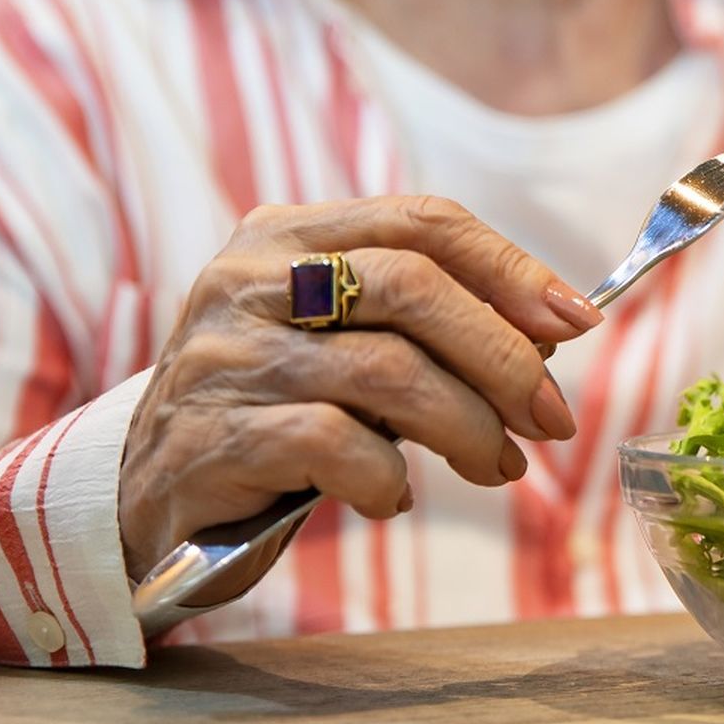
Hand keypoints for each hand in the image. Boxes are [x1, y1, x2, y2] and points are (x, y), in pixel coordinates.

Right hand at [120, 196, 602, 583]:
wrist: (144, 501)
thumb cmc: (273, 412)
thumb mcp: (346, 347)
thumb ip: (427, 326)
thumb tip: (551, 331)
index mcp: (288, 235)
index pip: (424, 222)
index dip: (512, 268)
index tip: (578, 322)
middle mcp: (249, 279)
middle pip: (413, 287)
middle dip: (503, 356)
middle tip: (550, 419)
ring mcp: (226, 355)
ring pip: (386, 370)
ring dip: (466, 426)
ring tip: (496, 468)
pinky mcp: (211, 436)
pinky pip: (333, 443)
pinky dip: (386, 476)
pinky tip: (392, 498)